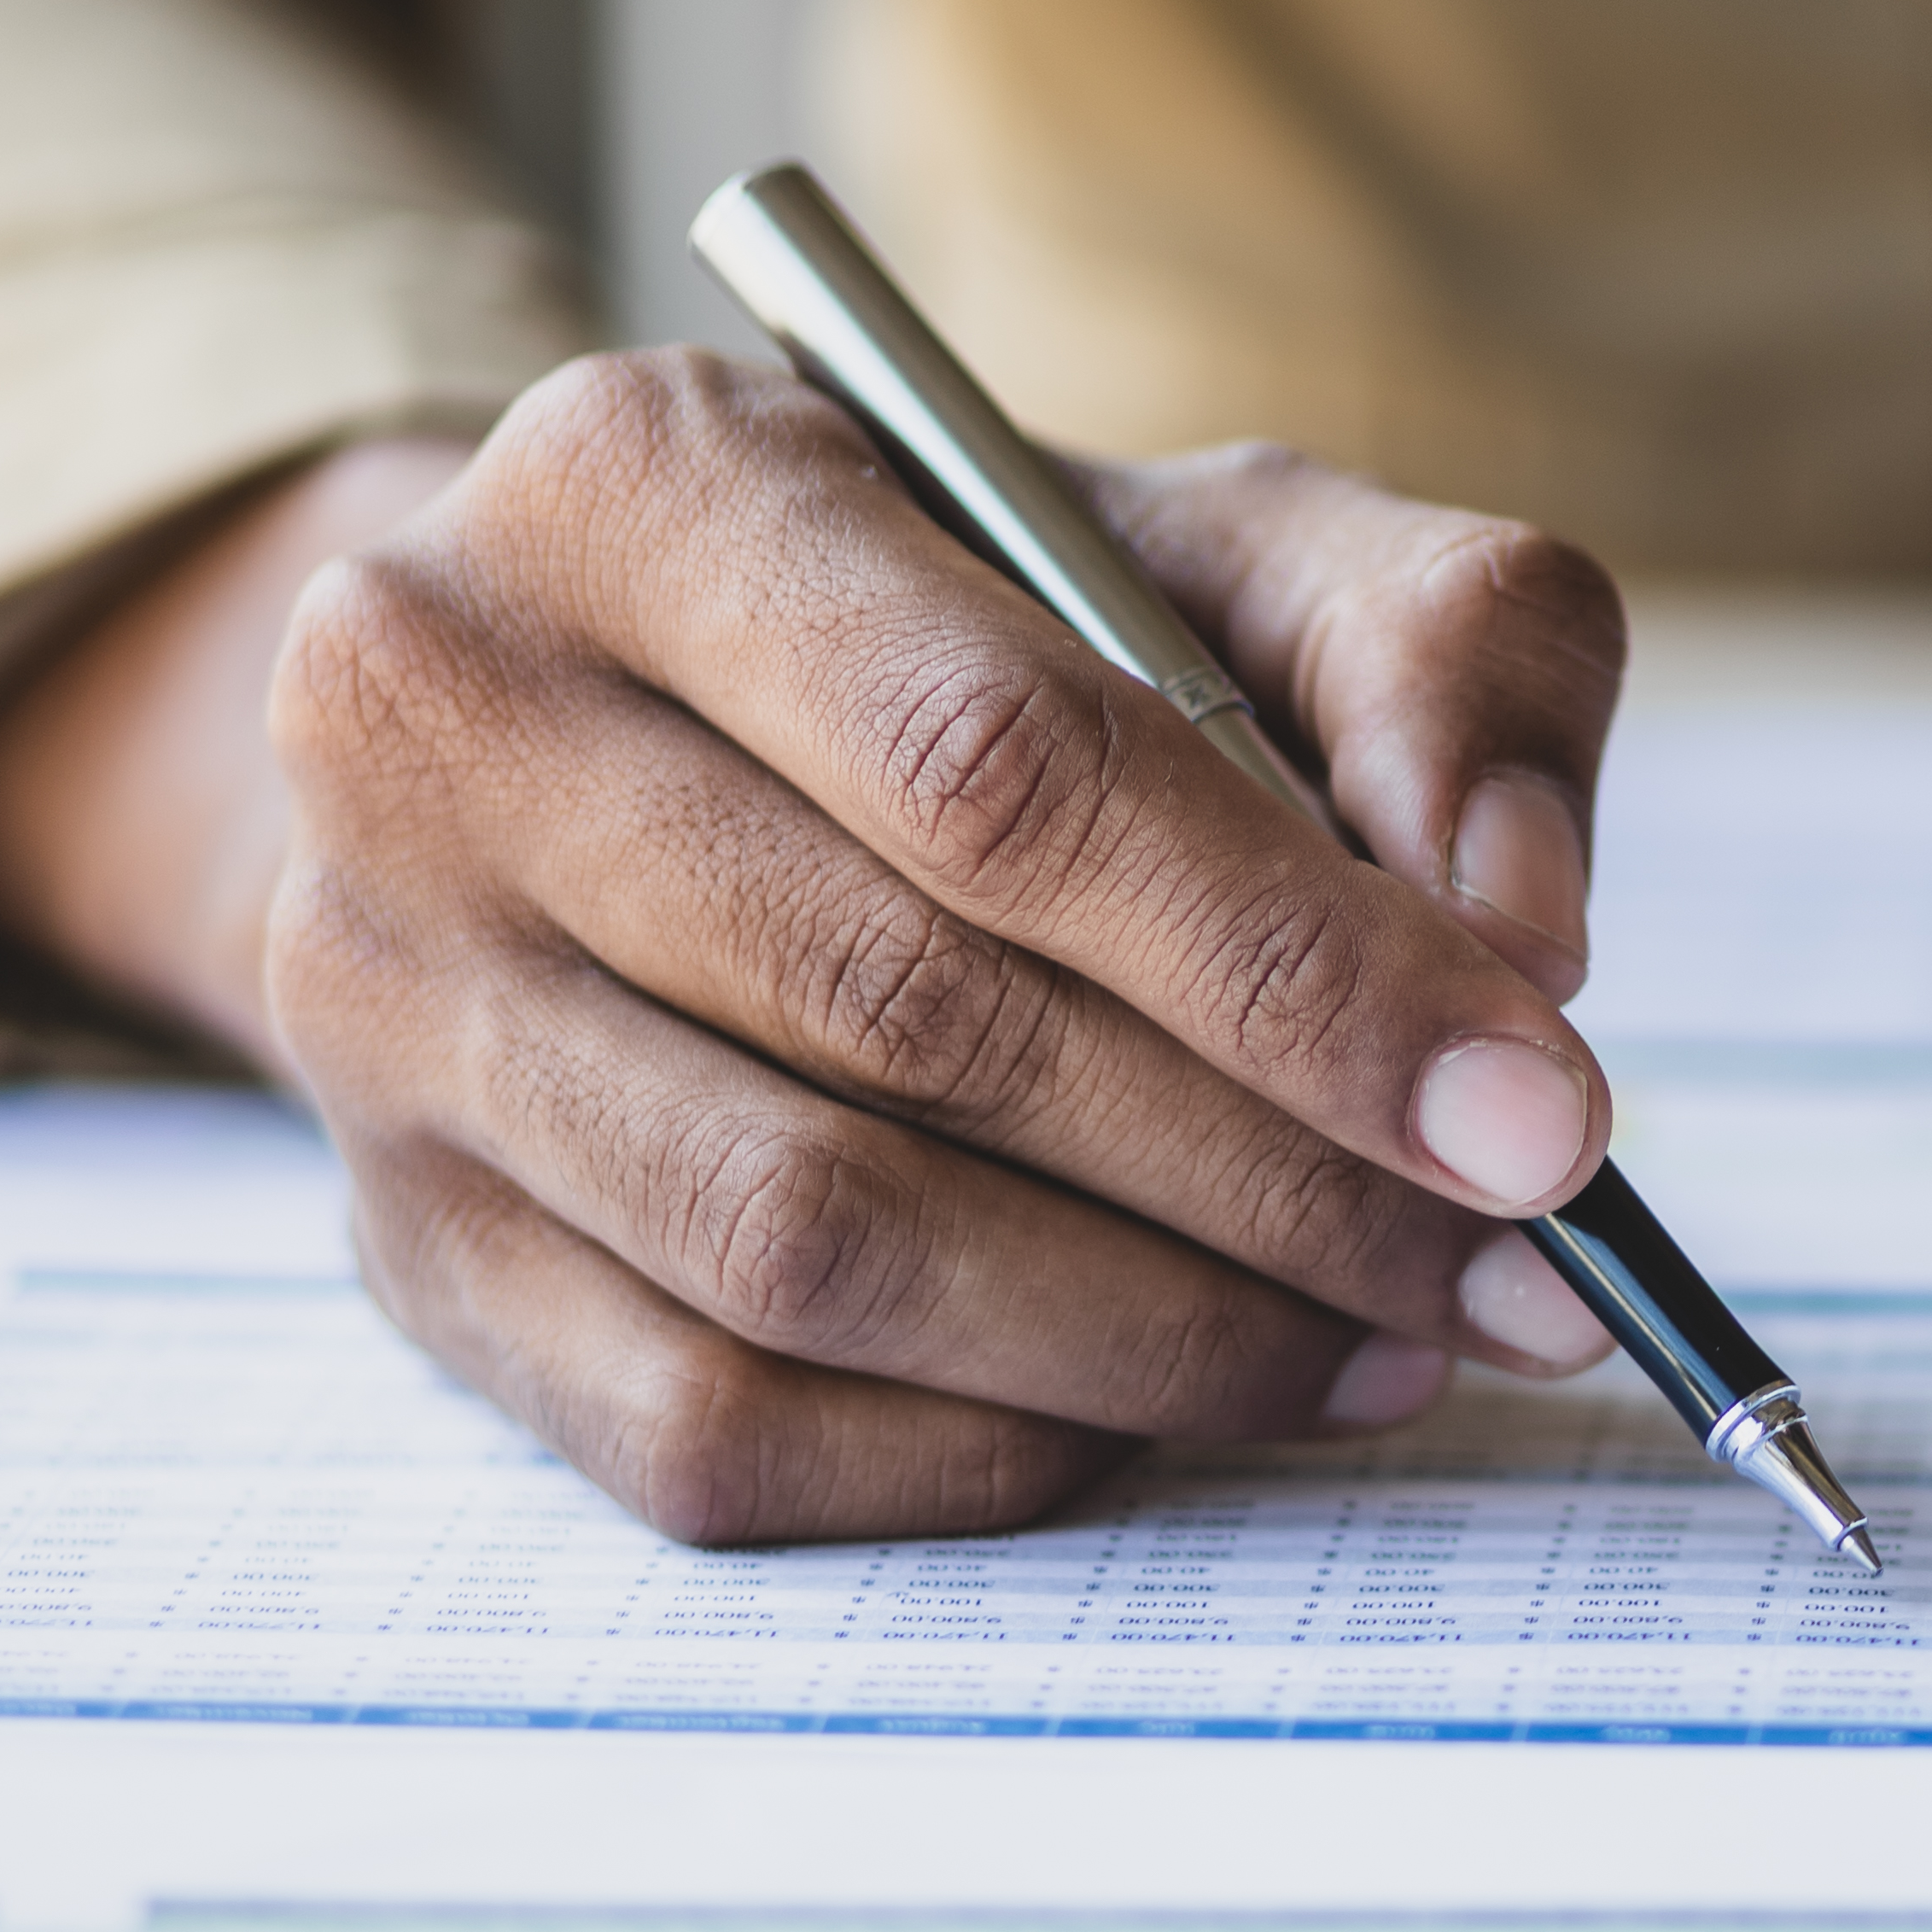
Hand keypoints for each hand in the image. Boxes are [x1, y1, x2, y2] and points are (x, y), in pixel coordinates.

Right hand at [0, 354, 1640, 1541]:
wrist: (640, 718)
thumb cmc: (990, 630)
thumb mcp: (1237, 551)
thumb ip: (1442, 658)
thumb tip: (1520, 937)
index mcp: (646, 479)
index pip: (1005, 775)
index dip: (1305, 977)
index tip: (1545, 1123)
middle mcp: (444, 720)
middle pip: (918, 1024)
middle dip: (1280, 1182)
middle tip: (1518, 1272)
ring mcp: (386, 1004)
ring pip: (812, 1252)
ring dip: (1160, 1338)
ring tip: (1388, 1342)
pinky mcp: (405, 1245)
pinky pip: (710, 1427)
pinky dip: (984, 1452)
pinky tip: (1167, 1408)